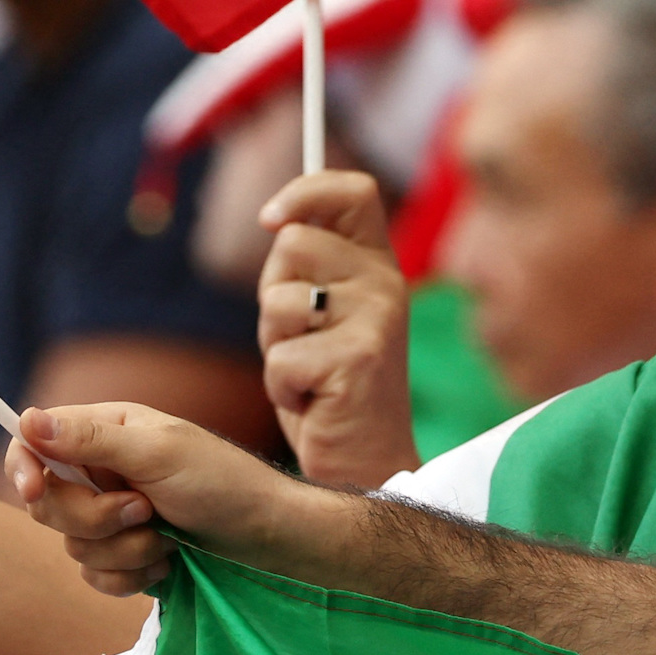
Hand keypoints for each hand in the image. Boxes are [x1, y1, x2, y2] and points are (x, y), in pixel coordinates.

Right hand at [8, 402, 312, 596]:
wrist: (270, 537)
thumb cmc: (224, 483)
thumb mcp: (158, 453)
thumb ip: (92, 440)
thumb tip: (27, 419)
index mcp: (105, 431)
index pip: (34, 443)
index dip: (23, 467)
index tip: (32, 491)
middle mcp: (103, 471)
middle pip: (48, 503)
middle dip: (94, 519)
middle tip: (143, 510)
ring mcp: (114, 516)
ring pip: (74, 545)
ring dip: (123, 550)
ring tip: (166, 537)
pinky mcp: (127, 554)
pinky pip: (97, 576)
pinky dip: (131, 576)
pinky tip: (166, 564)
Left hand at [253, 172, 419, 489]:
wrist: (366, 464)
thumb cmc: (329, 387)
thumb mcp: (317, 313)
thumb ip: (304, 267)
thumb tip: (275, 219)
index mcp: (378, 263)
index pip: (353, 190)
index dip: (305, 191)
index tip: (269, 219)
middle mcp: (386, 283)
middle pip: (293, 242)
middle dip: (272, 294)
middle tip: (300, 339)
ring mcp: (377, 319)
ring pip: (278, 299)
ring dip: (274, 344)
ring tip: (308, 372)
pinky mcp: (360, 360)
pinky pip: (281, 356)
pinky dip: (282, 386)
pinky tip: (314, 401)